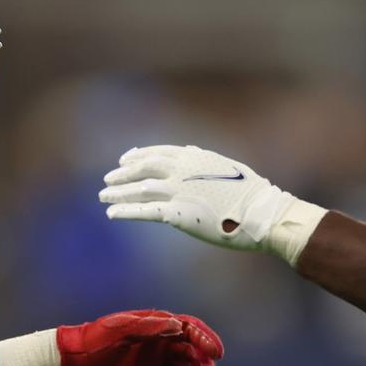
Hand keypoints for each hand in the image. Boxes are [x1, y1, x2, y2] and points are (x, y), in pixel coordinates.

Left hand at [58, 310, 223, 365]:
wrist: (79, 363)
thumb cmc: (98, 339)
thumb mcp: (122, 329)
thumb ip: (150, 327)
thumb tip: (178, 326)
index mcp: (159, 325)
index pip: (190, 329)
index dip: (206, 339)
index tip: (217, 353)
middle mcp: (164, 344)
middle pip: (193, 354)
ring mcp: (160, 364)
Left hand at [100, 146, 326, 264]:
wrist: (262, 213)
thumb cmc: (252, 193)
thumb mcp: (228, 167)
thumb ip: (205, 159)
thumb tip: (193, 151)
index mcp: (194, 158)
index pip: (158, 152)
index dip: (138, 155)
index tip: (125, 159)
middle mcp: (182, 171)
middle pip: (143, 168)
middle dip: (123, 173)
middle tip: (108, 178)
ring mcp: (178, 191)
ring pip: (139, 189)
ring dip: (118, 192)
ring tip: (103, 196)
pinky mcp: (177, 214)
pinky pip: (144, 212)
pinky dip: (125, 211)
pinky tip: (111, 213)